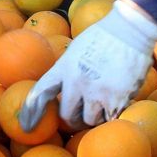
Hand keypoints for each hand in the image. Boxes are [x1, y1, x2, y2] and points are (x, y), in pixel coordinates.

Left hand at [19, 0, 156, 128]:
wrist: (130, 30)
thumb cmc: (103, 36)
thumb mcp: (75, 49)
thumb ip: (66, 70)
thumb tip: (61, 90)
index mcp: (64, 67)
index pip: (40, 93)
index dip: (30, 112)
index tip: (26, 126)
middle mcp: (77, 82)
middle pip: (67, 116)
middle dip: (73, 118)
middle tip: (80, 114)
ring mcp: (98, 92)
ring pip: (90, 120)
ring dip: (95, 117)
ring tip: (102, 104)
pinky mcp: (118, 99)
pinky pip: (111, 118)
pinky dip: (112, 115)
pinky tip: (116, 102)